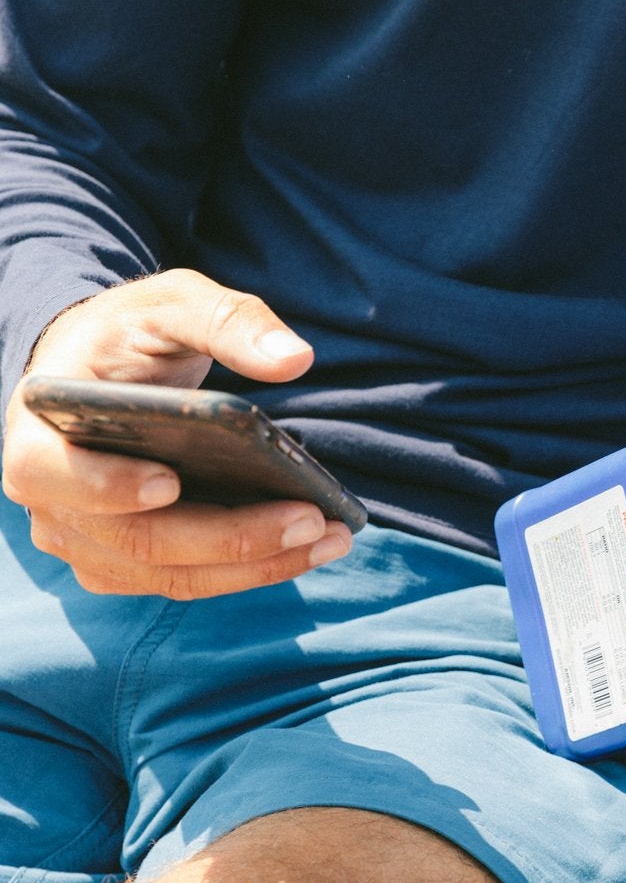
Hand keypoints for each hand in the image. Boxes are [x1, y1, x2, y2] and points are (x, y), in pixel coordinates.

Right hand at [2, 270, 352, 598]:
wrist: (104, 368)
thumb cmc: (132, 333)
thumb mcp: (173, 303)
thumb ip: (228, 320)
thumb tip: (295, 360)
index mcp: (40, 434)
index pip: (55, 475)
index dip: (107, 487)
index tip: (168, 482)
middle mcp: (52, 503)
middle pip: (136, 540)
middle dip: (229, 537)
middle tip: (309, 519)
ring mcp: (87, 541)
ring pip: (169, 574)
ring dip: (253, 565)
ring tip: (329, 537)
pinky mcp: (126, 561)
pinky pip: (186, 579)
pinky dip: (248, 570)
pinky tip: (307, 546)